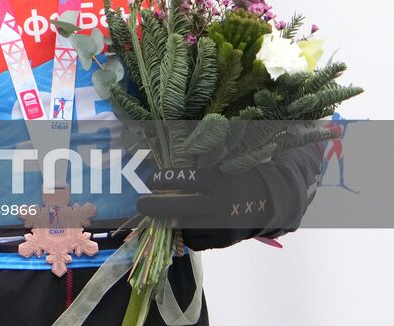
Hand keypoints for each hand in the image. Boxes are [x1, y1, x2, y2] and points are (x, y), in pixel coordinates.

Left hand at [136, 166, 274, 250]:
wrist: (269, 202)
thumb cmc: (238, 178)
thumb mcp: (222, 169)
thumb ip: (198, 173)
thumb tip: (165, 178)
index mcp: (220, 182)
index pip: (187, 180)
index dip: (166, 179)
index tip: (152, 179)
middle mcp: (220, 205)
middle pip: (179, 208)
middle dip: (155, 206)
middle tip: (141, 204)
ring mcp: (221, 226)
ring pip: (184, 227)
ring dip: (167, 222)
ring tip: (157, 216)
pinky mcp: (222, 241)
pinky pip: (194, 241)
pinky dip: (182, 234)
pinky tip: (177, 226)